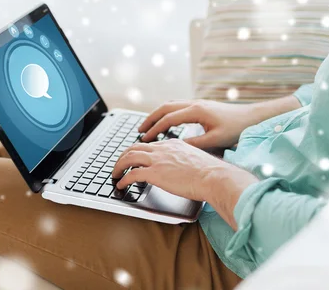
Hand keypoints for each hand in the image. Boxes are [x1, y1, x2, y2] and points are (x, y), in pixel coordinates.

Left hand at [111, 138, 233, 200]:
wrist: (213, 177)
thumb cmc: (210, 172)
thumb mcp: (195, 159)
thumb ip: (184, 160)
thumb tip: (182, 169)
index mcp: (173, 144)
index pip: (150, 145)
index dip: (139, 151)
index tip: (135, 158)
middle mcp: (163, 149)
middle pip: (134, 147)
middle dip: (123, 156)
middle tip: (119, 164)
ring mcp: (158, 160)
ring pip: (129, 158)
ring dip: (118, 166)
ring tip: (115, 174)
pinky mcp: (155, 173)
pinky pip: (132, 174)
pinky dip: (123, 179)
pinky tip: (121, 185)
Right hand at [138, 100, 261, 149]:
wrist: (251, 118)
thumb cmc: (236, 129)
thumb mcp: (214, 140)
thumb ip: (194, 144)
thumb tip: (175, 147)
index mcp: (196, 111)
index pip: (168, 119)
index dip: (154, 129)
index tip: (144, 139)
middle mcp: (194, 104)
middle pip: (165, 107)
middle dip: (150, 118)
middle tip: (139, 130)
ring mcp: (198, 103)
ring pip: (171, 105)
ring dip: (158, 114)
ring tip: (148, 126)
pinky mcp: (202, 106)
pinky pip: (178, 106)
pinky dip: (167, 113)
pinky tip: (166, 122)